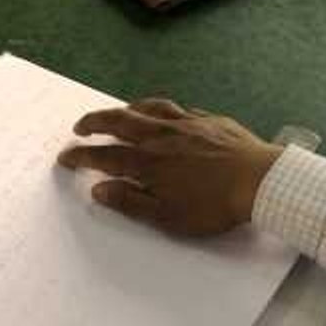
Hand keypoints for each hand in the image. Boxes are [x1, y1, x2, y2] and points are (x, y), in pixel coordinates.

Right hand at [57, 98, 283, 235]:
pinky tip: (161, 113)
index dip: (81, 156)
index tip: (65, 157)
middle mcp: (161, 136)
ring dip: (125, 109)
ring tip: (116, 113)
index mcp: (148, 162)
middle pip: (119, 122)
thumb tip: (98, 189)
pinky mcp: (208, 120)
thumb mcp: (167, 217)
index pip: (105, 156)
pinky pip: (175, 108)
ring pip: (147, 108)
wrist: (260, 181)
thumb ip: (130, 202)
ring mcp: (186, 123)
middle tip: (79, 127)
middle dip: (94, 122)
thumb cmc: (213, 206)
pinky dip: (158, 108)